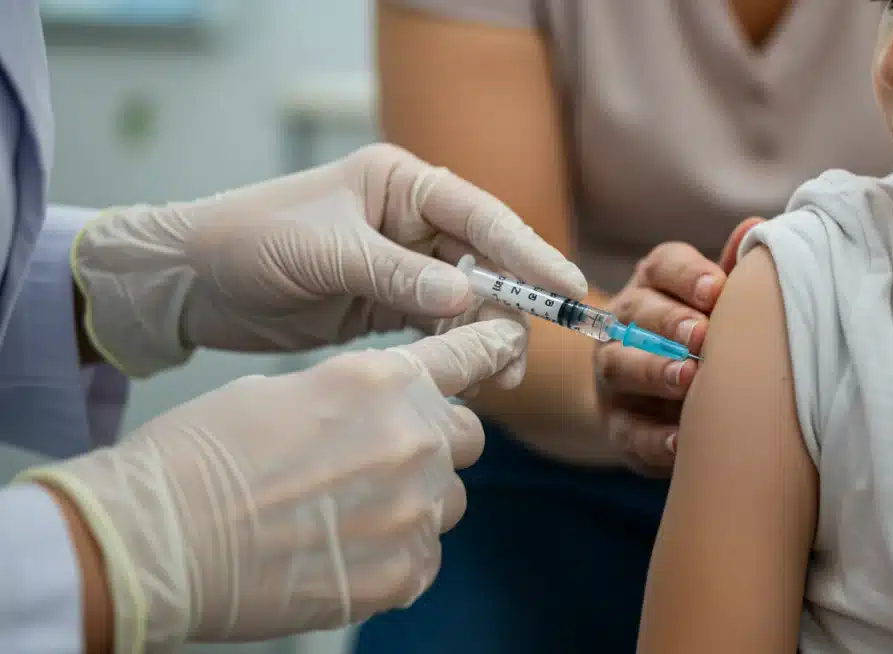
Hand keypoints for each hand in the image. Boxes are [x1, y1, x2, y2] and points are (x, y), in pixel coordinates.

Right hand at [19, 318, 525, 651]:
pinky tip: (344, 553)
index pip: (468, 354)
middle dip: (437, 443)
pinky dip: (396, 555)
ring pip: (449, 501)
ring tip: (350, 514)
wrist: (161, 537)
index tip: (506, 345)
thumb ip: (351, 397)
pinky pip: (426, 557)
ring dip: (416, 502)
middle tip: (385, 460)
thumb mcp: (282, 391)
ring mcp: (414, 509)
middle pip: (468, 436)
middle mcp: (413, 437)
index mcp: (382, 380)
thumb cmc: (201, 455)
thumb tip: (372, 412)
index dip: (489, 349)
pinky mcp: (403, 571)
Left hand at [72, 143, 586, 378]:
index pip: (481, 217)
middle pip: (487, 263)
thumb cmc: (249, 242)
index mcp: (401, 185)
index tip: (568, 289)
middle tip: (523, 355)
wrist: (190, 282)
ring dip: (488, 337)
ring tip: (499, 378)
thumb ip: (398, 276)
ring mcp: (402, 265)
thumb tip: (469, 300)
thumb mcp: (326, 254)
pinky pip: (441, 327)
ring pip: (470, 301)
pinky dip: (457, 350)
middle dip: (513, 307)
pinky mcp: (387, 305)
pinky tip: (470, 377)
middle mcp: (410, 220)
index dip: (529, 253)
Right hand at [595, 217, 764, 475]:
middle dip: (669, 323)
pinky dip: (653, 437)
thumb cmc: (701, 334)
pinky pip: (628, 430)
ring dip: (654, 372)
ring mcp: (615, 374)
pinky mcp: (618, 424)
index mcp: (654, 284)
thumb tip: (757, 227)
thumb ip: (734, 270)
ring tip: (688, 380)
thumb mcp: (715, 301)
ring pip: (622, 366)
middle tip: (702, 336)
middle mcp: (625, 323)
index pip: (662, 266)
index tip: (716, 289)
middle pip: (638, 313)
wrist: (654, 397)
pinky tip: (681, 440)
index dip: (686, 275)